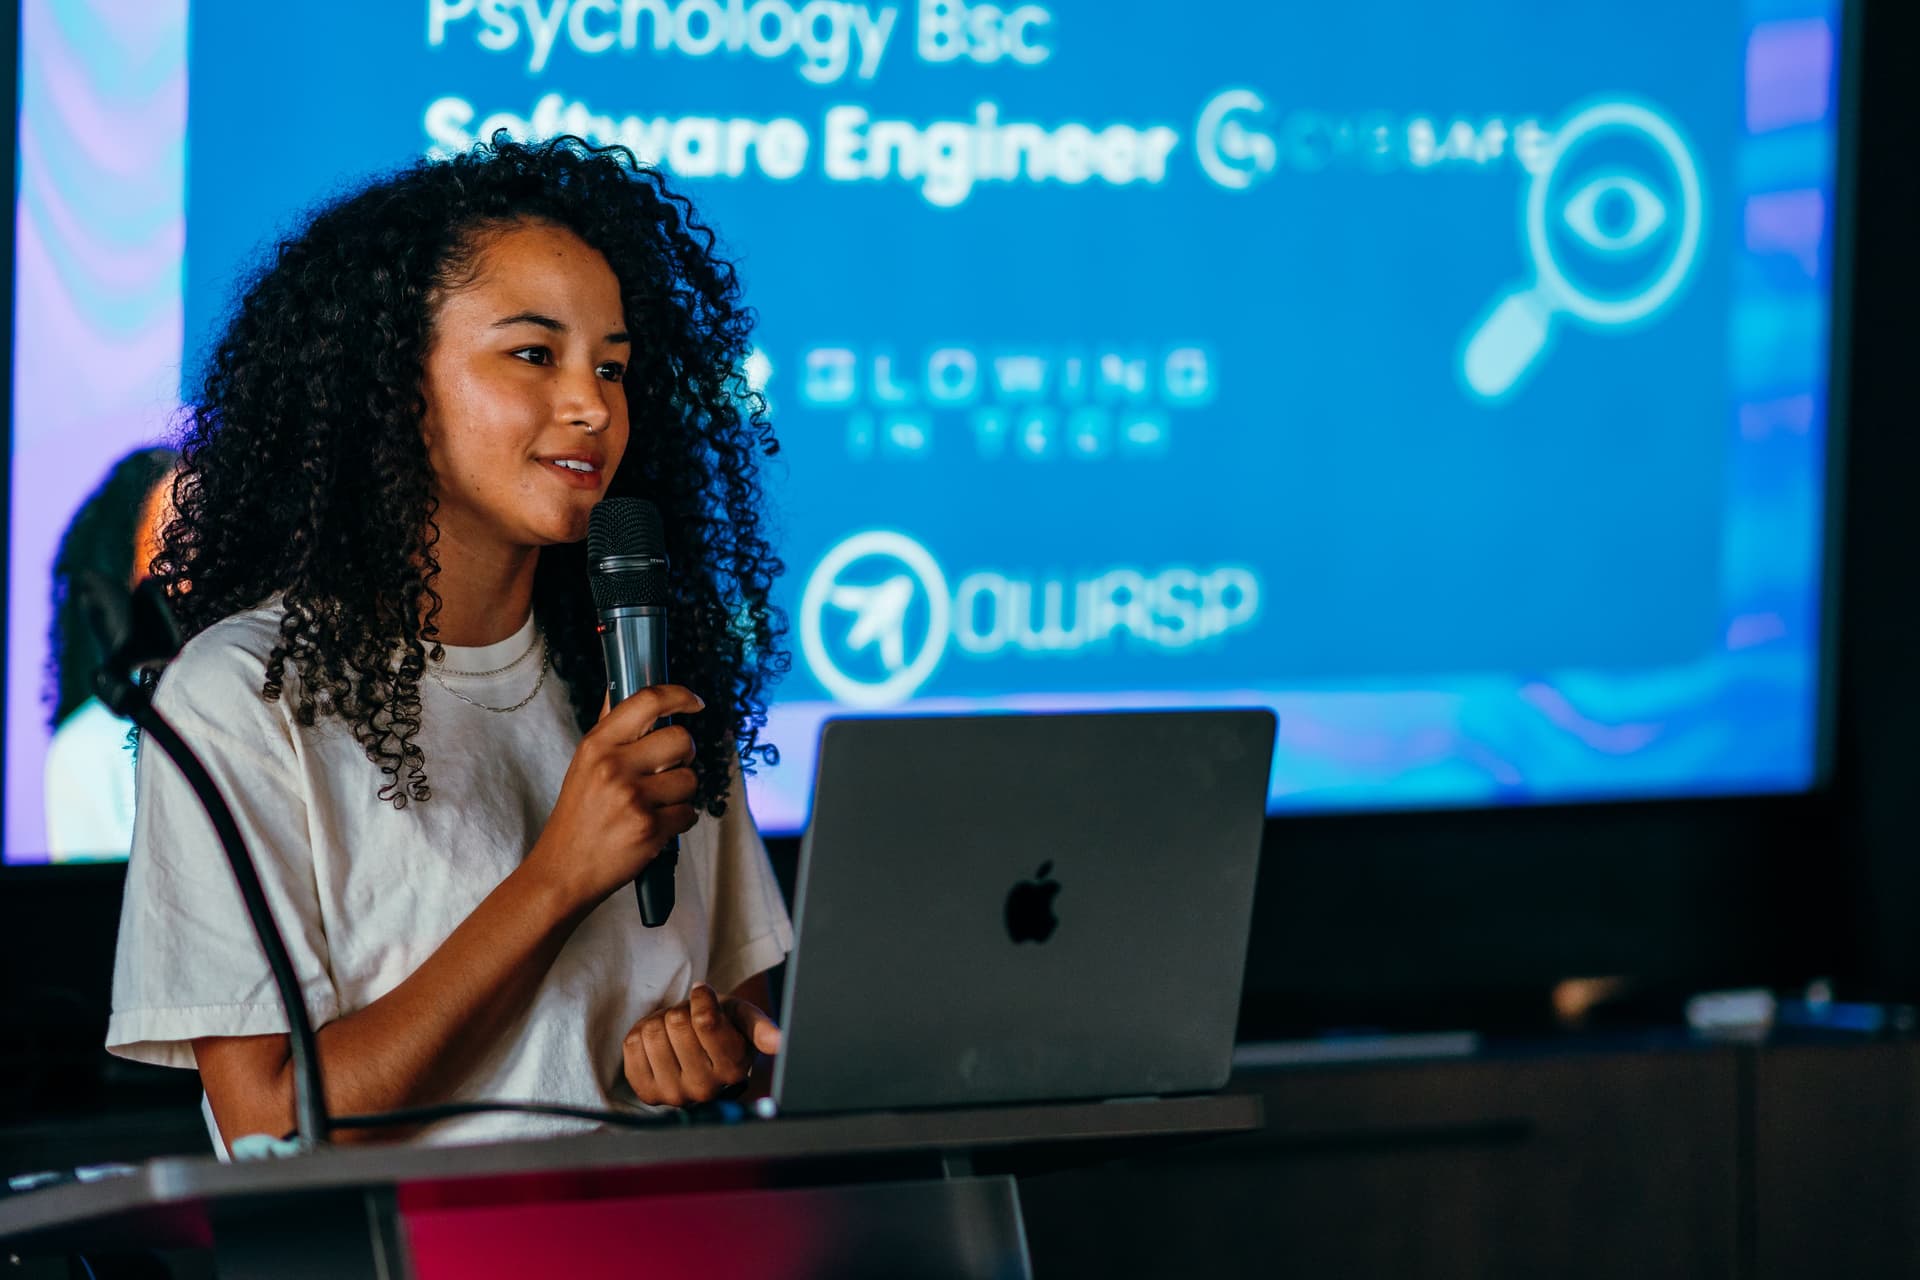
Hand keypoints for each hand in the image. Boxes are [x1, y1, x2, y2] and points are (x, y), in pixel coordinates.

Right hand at [525, 685, 704, 911]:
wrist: (563, 871)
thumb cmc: (578, 816)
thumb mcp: (584, 764)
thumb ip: (609, 727)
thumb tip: (621, 685)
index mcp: (597, 745)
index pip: (647, 701)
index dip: (680, 696)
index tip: (694, 703)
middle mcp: (613, 767)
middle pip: (682, 740)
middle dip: (685, 756)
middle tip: (669, 770)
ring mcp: (632, 798)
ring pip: (690, 780)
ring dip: (681, 794)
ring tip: (654, 805)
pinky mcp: (650, 829)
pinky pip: (689, 813)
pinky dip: (679, 821)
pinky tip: (655, 827)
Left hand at [623, 982, 782, 1107]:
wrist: (701, 1054)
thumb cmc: (726, 1029)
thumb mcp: (746, 1020)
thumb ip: (761, 1028)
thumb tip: (779, 1042)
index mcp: (733, 1070)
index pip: (705, 1021)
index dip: (702, 998)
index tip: (705, 996)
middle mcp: (705, 1090)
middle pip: (676, 1024)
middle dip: (682, 1011)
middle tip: (690, 1021)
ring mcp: (673, 1095)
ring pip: (652, 1033)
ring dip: (660, 1022)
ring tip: (674, 1032)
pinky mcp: (647, 1092)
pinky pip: (631, 1045)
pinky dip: (642, 1034)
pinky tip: (659, 1044)